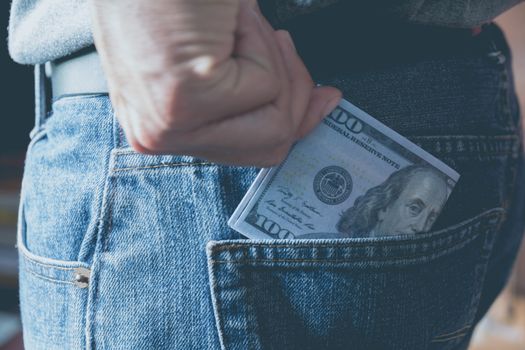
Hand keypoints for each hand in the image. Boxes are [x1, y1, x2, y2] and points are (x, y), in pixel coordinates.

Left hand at [89, 0, 340, 165]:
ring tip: (236, 24)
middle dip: (292, 90)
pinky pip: (266, 87)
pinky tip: (229, 19)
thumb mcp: (221, 57)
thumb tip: (322, 103)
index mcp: (163, 124)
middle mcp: (158, 134)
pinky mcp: (184, 102)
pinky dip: (260, 39)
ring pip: (275, 124)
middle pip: (270, 147)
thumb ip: (262, 98)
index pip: (250, 150)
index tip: (322, 99)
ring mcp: (168, 124)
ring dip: (273, 59)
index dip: (294, 121)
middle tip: (276, 41)